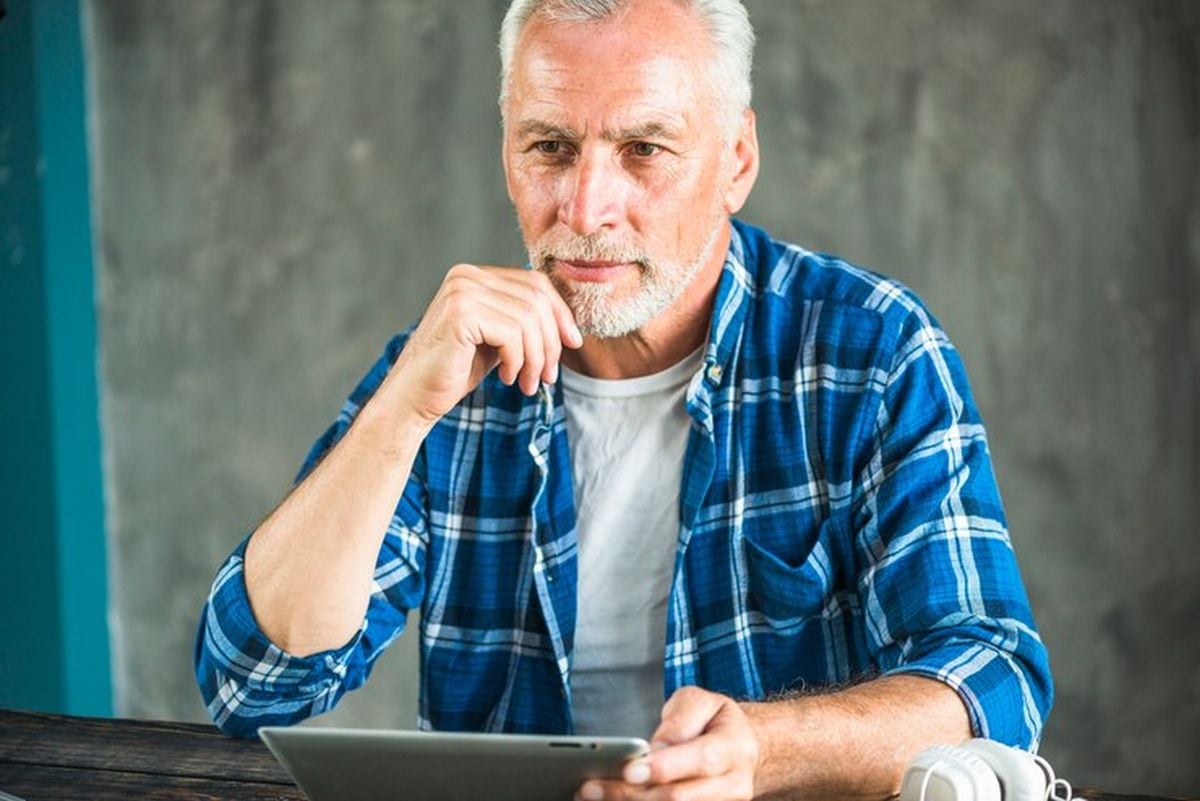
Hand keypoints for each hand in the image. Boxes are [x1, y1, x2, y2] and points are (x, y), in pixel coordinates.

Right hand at [385, 264, 581, 422]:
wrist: (414, 397)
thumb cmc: (454, 371)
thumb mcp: (497, 339)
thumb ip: (523, 322)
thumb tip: (568, 325)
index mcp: (474, 275)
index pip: (535, 283)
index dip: (560, 313)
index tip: (572, 344)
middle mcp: (466, 275)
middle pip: (536, 298)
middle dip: (551, 341)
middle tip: (549, 376)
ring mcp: (462, 291)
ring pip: (529, 319)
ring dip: (536, 358)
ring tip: (527, 383)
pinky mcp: (461, 314)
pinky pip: (513, 334)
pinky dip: (518, 361)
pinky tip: (507, 378)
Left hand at [577, 687, 760, 800]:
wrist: (742, 749)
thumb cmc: (715, 722)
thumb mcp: (704, 702)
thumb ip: (681, 719)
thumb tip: (657, 746)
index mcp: (734, 747)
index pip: (701, 760)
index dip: (664, 767)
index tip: (629, 768)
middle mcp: (733, 784)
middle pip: (679, 797)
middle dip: (631, 793)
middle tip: (592, 785)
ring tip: (592, 794)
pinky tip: (611, 800)